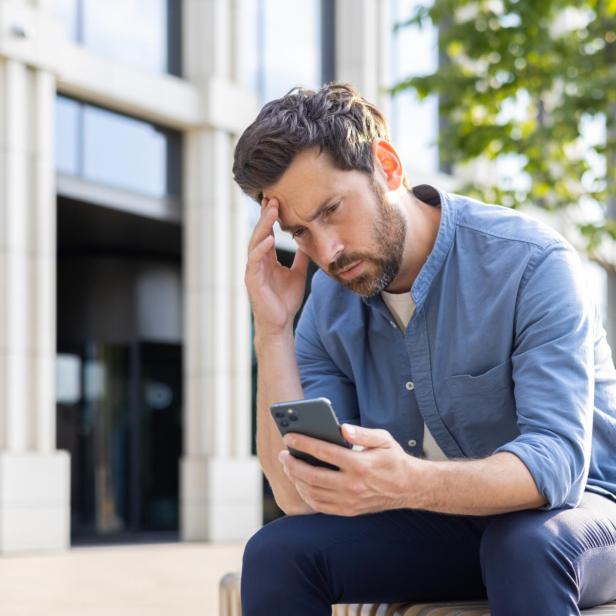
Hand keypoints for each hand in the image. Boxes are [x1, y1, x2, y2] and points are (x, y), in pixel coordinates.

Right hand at [245, 197, 309, 336]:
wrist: (281, 323)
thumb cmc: (286, 300)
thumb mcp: (298, 273)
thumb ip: (300, 258)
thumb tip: (308, 241)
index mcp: (267, 258)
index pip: (268, 232)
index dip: (272, 217)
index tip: (279, 200)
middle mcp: (258, 261)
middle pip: (260, 233)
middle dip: (266, 215)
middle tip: (273, 197)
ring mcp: (253, 269)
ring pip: (255, 242)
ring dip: (263, 226)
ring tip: (271, 211)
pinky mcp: (252, 280)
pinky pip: (254, 261)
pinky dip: (261, 249)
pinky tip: (270, 239)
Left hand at [279, 425, 418, 515]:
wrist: (409, 488)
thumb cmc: (393, 459)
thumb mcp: (383, 439)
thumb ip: (362, 433)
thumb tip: (342, 427)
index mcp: (360, 464)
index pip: (324, 452)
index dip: (303, 443)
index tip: (289, 437)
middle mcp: (353, 485)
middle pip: (312, 475)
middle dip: (292, 464)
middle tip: (283, 454)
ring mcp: (349, 501)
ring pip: (313, 493)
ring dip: (296, 479)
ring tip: (289, 467)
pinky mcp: (348, 511)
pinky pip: (320, 506)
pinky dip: (306, 495)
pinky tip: (300, 483)